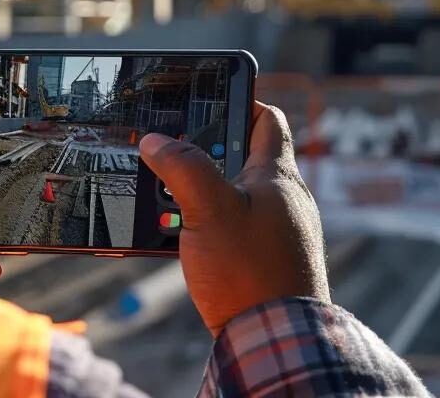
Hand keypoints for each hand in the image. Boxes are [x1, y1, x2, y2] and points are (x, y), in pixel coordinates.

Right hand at [139, 102, 329, 336]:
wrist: (274, 340)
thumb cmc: (250, 272)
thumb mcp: (210, 208)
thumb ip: (183, 167)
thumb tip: (156, 140)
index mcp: (277, 176)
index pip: (266, 119)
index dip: (238, 101)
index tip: (205, 99)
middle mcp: (283, 199)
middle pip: (242, 156)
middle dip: (204, 153)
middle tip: (172, 154)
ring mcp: (276, 230)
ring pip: (232, 194)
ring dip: (199, 193)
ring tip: (169, 200)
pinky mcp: (265, 259)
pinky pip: (233, 227)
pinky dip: (207, 224)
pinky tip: (183, 238)